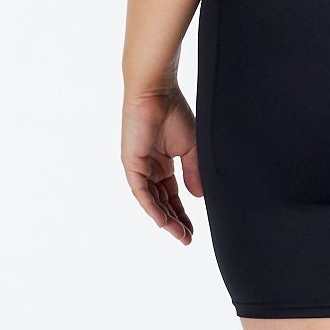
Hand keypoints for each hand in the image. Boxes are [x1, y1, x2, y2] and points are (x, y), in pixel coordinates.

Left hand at [122, 89, 199, 244]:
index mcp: (162, 163)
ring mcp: (139, 167)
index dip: (182, 212)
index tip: (193, 229)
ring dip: (165, 220)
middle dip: (174, 221)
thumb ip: (193, 173)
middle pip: (161, 202)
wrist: (157, 92)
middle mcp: (149, 168)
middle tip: (187, 238)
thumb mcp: (191, 149)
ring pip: (151, 201)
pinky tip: (164, 222)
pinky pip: (141, 192)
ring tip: (180, 235)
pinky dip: (152, 208)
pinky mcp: (131, 164)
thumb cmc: (173, 112)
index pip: (171, 194)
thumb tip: (198, 198)